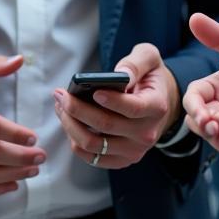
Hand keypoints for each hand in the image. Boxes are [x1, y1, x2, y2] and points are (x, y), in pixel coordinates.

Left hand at [53, 43, 178, 169]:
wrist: (158, 103)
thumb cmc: (149, 76)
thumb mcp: (149, 58)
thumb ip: (136, 63)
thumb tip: (120, 74)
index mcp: (156, 107)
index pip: (134, 108)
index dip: (113, 101)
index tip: (94, 91)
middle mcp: (147, 133)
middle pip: (106, 125)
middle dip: (78, 109)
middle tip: (60, 94)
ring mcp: (134, 150)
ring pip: (94, 144)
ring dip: (71, 125)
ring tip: (60, 106)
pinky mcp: (121, 160)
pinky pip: (91, 157)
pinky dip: (75, 140)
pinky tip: (68, 121)